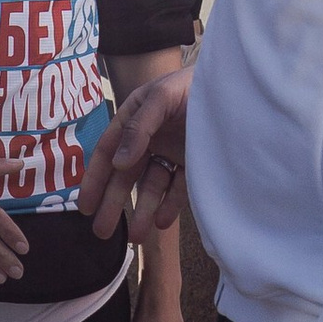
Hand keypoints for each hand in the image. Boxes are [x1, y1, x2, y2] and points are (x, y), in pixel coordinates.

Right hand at [77, 61, 191, 241]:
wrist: (238, 85)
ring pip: (152, 186)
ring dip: (143, 211)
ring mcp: (172, 151)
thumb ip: (139, 128)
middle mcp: (150, 137)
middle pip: (127, 175)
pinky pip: (179, 188)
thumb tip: (118, 164)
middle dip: (114, 204)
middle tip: (101, 232)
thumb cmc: (194, 84)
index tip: (85, 206)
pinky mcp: (195, 163)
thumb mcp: (162, 97)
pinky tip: (163, 223)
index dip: (95, 179)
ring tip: (136, 238)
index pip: (108, 151)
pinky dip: (171, 206)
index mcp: (134, 118)